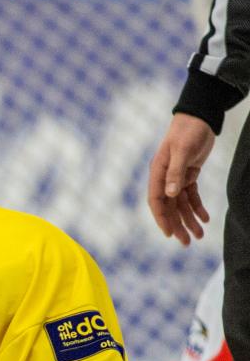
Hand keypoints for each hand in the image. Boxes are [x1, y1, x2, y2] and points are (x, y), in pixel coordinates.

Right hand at [147, 113, 215, 246]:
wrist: (198, 117)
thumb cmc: (187, 131)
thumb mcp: (182, 151)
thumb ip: (175, 172)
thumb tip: (169, 195)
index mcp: (158, 173)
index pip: (156, 201)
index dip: (162, 219)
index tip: (170, 234)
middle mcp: (164, 178)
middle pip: (170, 207)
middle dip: (178, 225)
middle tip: (187, 243)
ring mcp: (176, 177)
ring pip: (181, 205)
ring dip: (189, 220)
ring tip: (199, 236)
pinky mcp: (188, 175)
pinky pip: (191, 196)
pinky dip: (198, 207)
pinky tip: (205, 218)